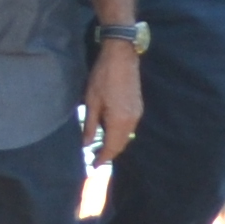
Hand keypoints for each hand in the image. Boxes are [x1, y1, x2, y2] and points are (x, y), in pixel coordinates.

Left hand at [85, 42, 143, 157]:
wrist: (121, 57)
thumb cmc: (102, 77)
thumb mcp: (91, 101)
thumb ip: (90, 126)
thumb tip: (85, 144)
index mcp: (120, 121)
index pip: (112, 147)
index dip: (102, 158)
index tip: (93, 166)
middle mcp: (132, 120)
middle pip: (121, 144)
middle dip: (109, 153)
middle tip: (95, 158)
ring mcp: (137, 113)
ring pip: (126, 136)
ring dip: (115, 143)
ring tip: (100, 146)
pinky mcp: (138, 107)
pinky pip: (129, 127)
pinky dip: (120, 134)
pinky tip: (109, 132)